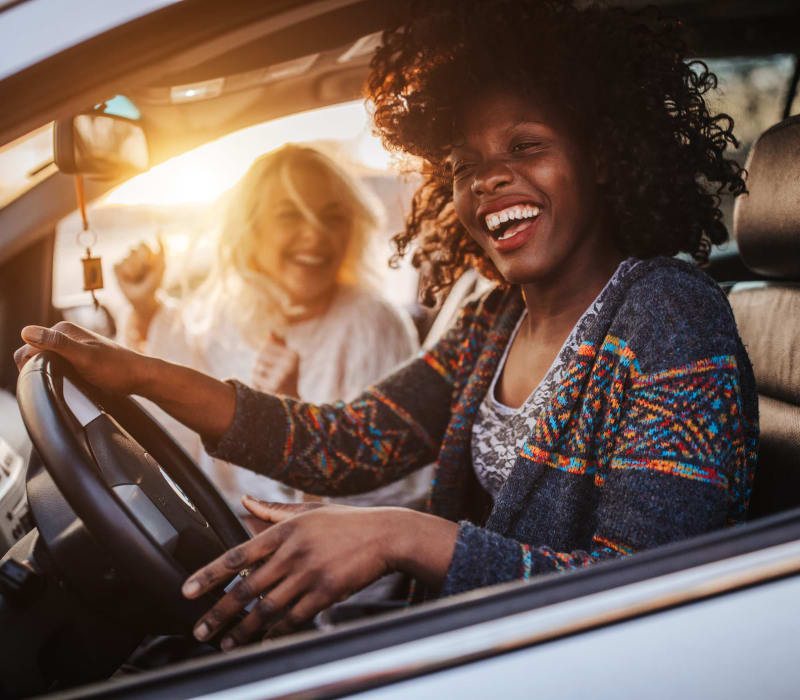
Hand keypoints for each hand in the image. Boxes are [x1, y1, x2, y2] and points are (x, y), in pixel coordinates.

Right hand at [14, 321, 148, 394]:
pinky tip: (69, 383)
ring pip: (45, 362)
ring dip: (48, 374)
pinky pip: (57, 368)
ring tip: (66, 382)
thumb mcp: (84, 357)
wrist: (140, 378)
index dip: (31, 365)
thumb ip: (57, 344)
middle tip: (60, 381)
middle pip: (35, 355)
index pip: (28, 347)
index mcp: (63, 330)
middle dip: (39, 369)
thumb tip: (27, 331)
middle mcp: (66, 336)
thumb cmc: (117, 368)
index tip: (49, 377)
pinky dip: (58, 376)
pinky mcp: (77, 359)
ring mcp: (72, 347)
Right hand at [114, 238, 165, 314]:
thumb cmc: (154, 283)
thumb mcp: (161, 265)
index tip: (150, 266)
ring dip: (135, 270)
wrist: (144, 298)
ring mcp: (124, 260)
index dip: (147, 257)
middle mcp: (133, 253)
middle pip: (134, 249)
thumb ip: (162, 248)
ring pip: (127, 259)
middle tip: (145, 272)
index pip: (143, 244)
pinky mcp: (116, 268)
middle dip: (142, 262)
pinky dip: (126, 274)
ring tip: (137, 277)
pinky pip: (119, 266)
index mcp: (145, 251)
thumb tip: (160, 230)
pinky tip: (128, 279)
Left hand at [182, 496, 400, 648]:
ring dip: (243, 630)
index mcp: (285, 531)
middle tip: (199, 629)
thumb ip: (273, 511)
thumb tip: (242, 501)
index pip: (237, 556)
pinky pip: (294, 618)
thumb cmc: (347, 522)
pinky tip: (263, 640)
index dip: (209, 575)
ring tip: (226, 642)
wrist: (386, 534)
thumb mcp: (309, 511)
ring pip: (266, 608)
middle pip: (246, 588)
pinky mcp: (326, 593)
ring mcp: (309, 574)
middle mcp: (293, 553)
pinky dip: (276, 632)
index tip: (187, 591)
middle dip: (218, 612)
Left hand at [251, 332, 299, 396]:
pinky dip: (257, 383)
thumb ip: (279, 345)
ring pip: (257, 367)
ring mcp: (283, 374)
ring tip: (267, 382)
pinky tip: (265, 388)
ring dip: (257, 375)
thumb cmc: (286, 379)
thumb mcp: (286, 360)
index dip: (264, 354)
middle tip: (266, 375)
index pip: (267, 345)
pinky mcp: (275, 385)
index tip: (271, 364)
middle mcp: (291, 363)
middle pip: (260, 355)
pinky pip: (256, 378)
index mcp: (294, 354)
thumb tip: (270, 332)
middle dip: (259, 365)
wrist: (289, 405)